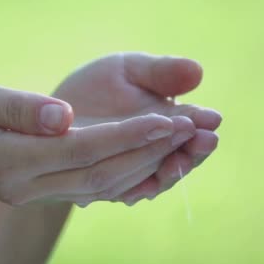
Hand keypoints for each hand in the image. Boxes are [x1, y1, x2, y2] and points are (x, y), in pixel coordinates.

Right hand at [0, 73, 179, 204]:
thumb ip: (13, 106)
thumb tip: (63, 115)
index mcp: (8, 159)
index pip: (82, 150)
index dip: (128, 136)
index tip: (169, 119)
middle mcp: (25, 185)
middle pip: (100, 174)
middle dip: (148, 152)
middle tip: (190, 128)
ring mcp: (32, 194)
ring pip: (100, 186)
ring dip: (143, 164)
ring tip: (179, 141)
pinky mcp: (38, 190)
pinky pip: (90, 188)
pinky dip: (124, 173)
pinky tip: (148, 157)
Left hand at [53, 52, 221, 205]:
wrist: (52, 116)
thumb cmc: (98, 87)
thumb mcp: (128, 70)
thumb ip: (161, 72)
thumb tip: (198, 71)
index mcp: (169, 122)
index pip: (191, 128)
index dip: (201, 124)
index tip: (211, 118)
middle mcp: (155, 153)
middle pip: (180, 158)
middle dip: (192, 151)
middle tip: (203, 140)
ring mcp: (133, 173)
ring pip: (155, 179)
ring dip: (168, 171)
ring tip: (177, 159)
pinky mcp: (107, 188)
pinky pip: (122, 192)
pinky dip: (133, 190)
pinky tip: (141, 188)